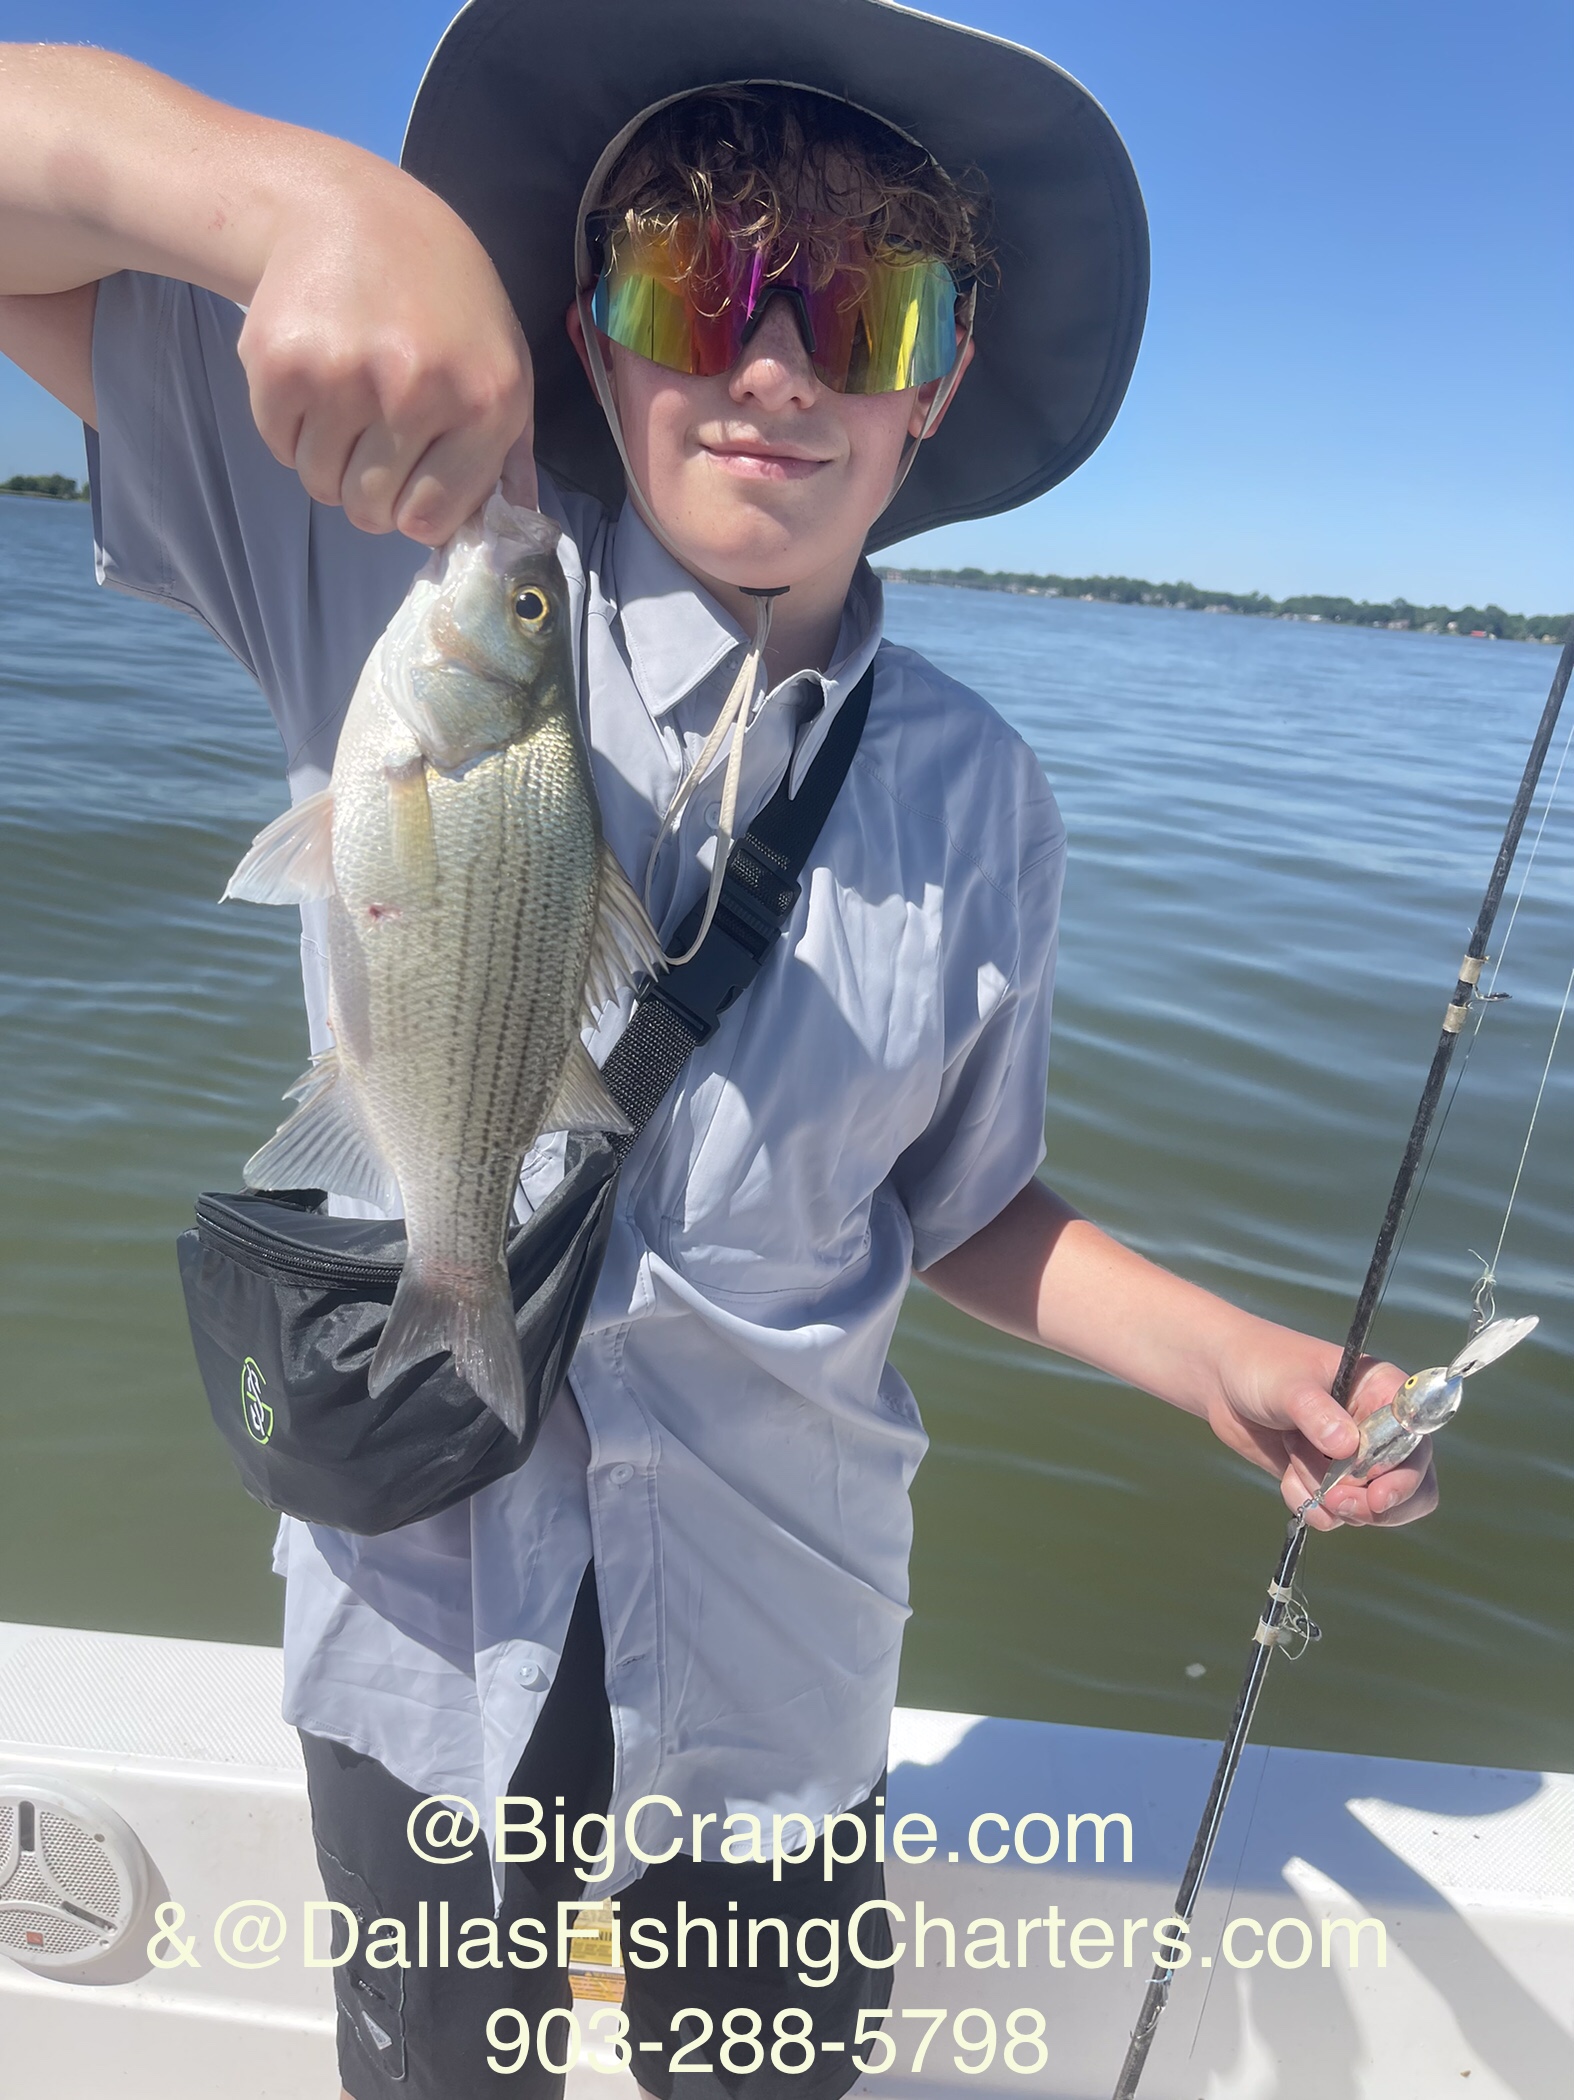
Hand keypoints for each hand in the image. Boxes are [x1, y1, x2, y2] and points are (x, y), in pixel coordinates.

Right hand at [237, 162, 534, 541]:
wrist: (347, 209)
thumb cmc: (440, 294)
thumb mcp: (502, 359)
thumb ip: (509, 450)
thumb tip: (513, 524)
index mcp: (485, 401)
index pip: (431, 519)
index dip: (417, 508)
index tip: (413, 479)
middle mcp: (417, 392)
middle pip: (372, 510)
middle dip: (370, 491)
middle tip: (374, 439)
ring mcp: (345, 377)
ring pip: (322, 484)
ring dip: (329, 461)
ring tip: (346, 403)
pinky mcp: (281, 364)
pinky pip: (281, 446)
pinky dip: (292, 429)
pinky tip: (315, 377)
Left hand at [1208, 1328, 1437, 1532]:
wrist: (1222, 1381)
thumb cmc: (1261, 1365)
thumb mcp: (1288, 1385)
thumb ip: (1317, 1413)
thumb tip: (1347, 1447)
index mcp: (1383, 1392)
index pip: (1416, 1440)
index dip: (1406, 1472)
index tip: (1377, 1492)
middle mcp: (1378, 1429)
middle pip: (1411, 1484)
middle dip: (1377, 1503)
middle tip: (1339, 1502)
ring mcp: (1355, 1458)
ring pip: (1371, 1507)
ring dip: (1333, 1500)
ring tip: (1295, 1468)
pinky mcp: (1328, 1480)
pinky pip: (1336, 1513)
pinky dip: (1312, 1507)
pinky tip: (1287, 1480)